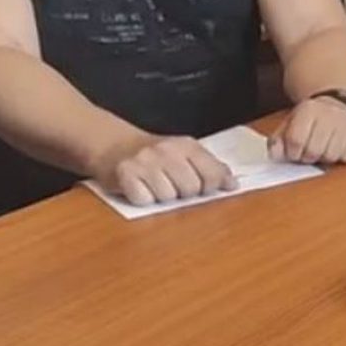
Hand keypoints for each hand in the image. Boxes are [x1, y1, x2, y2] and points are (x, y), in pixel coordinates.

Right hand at [96, 134, 237, 206]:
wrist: (113, 145)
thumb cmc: (155, 155)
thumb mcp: (186, 153)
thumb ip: (211, 167)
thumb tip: (232, 185)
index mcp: (187, 145)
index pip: (212, 174)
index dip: (212, 187)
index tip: (204, 188)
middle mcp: (167, 151)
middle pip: (191, 189)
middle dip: (185, 194)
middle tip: (173, 185)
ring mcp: (145, 162)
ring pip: (167, 197)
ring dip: (162, 197)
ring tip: (155, 186)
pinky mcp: (125, 174)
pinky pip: (144, 200)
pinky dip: (143, 199)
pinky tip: (140, 188)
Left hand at [268, 95, 345, 163]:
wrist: (339, 100)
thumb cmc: (312, 117)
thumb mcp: (291, 122)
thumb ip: (278, 139)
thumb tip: (275, 155)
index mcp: (309, 110)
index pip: (296, 140)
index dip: (292, 152)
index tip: (294, 151)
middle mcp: (330, 115)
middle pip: (313, 151)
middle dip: (307, 157)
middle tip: (309, 151)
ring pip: (331, 156)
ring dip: (325, 157)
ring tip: (324, 147)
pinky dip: (341, 157)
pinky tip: (337, 147)